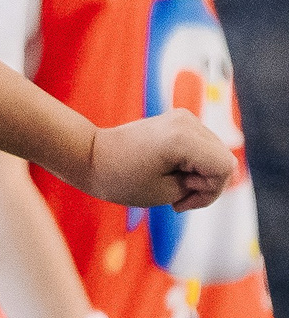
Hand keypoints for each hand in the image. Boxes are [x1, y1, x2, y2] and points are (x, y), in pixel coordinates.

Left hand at [83, 112, 232, 212]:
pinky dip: (193, 163)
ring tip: (169, 182)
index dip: (210, 191)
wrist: (91, 156)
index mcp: (183, 139)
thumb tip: (220, 171)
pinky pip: (203, 147)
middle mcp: (187, 122)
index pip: (225, 168)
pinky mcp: (180, 119)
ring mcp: (184, 117)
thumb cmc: (120, 179)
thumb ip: (200, 184)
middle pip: (224, 160)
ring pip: (216, 154)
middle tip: (175, 195)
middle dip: (205, 184)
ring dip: (199, 173)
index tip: (180, 200)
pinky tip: (171, 171)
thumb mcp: (166, 192)